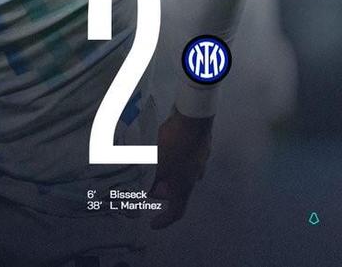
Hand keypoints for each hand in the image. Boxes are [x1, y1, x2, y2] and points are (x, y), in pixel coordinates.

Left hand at [149, 108, 212, 228]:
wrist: (193, 117)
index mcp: (185, 185)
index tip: (153, 223)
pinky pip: (181, 160)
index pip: (176, 211)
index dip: (164, 220)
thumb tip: (145, 189)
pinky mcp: (196, 147)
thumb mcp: (158, 163)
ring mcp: (197, 161)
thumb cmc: (175, 143)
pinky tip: (159, 151)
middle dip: (159, 190)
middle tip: (145, 186)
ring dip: (164, 174)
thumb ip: (152, 178)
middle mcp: (193, 176)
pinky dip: (170, 161)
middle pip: (176, 191)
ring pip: (178, 174)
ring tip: (149, 167)